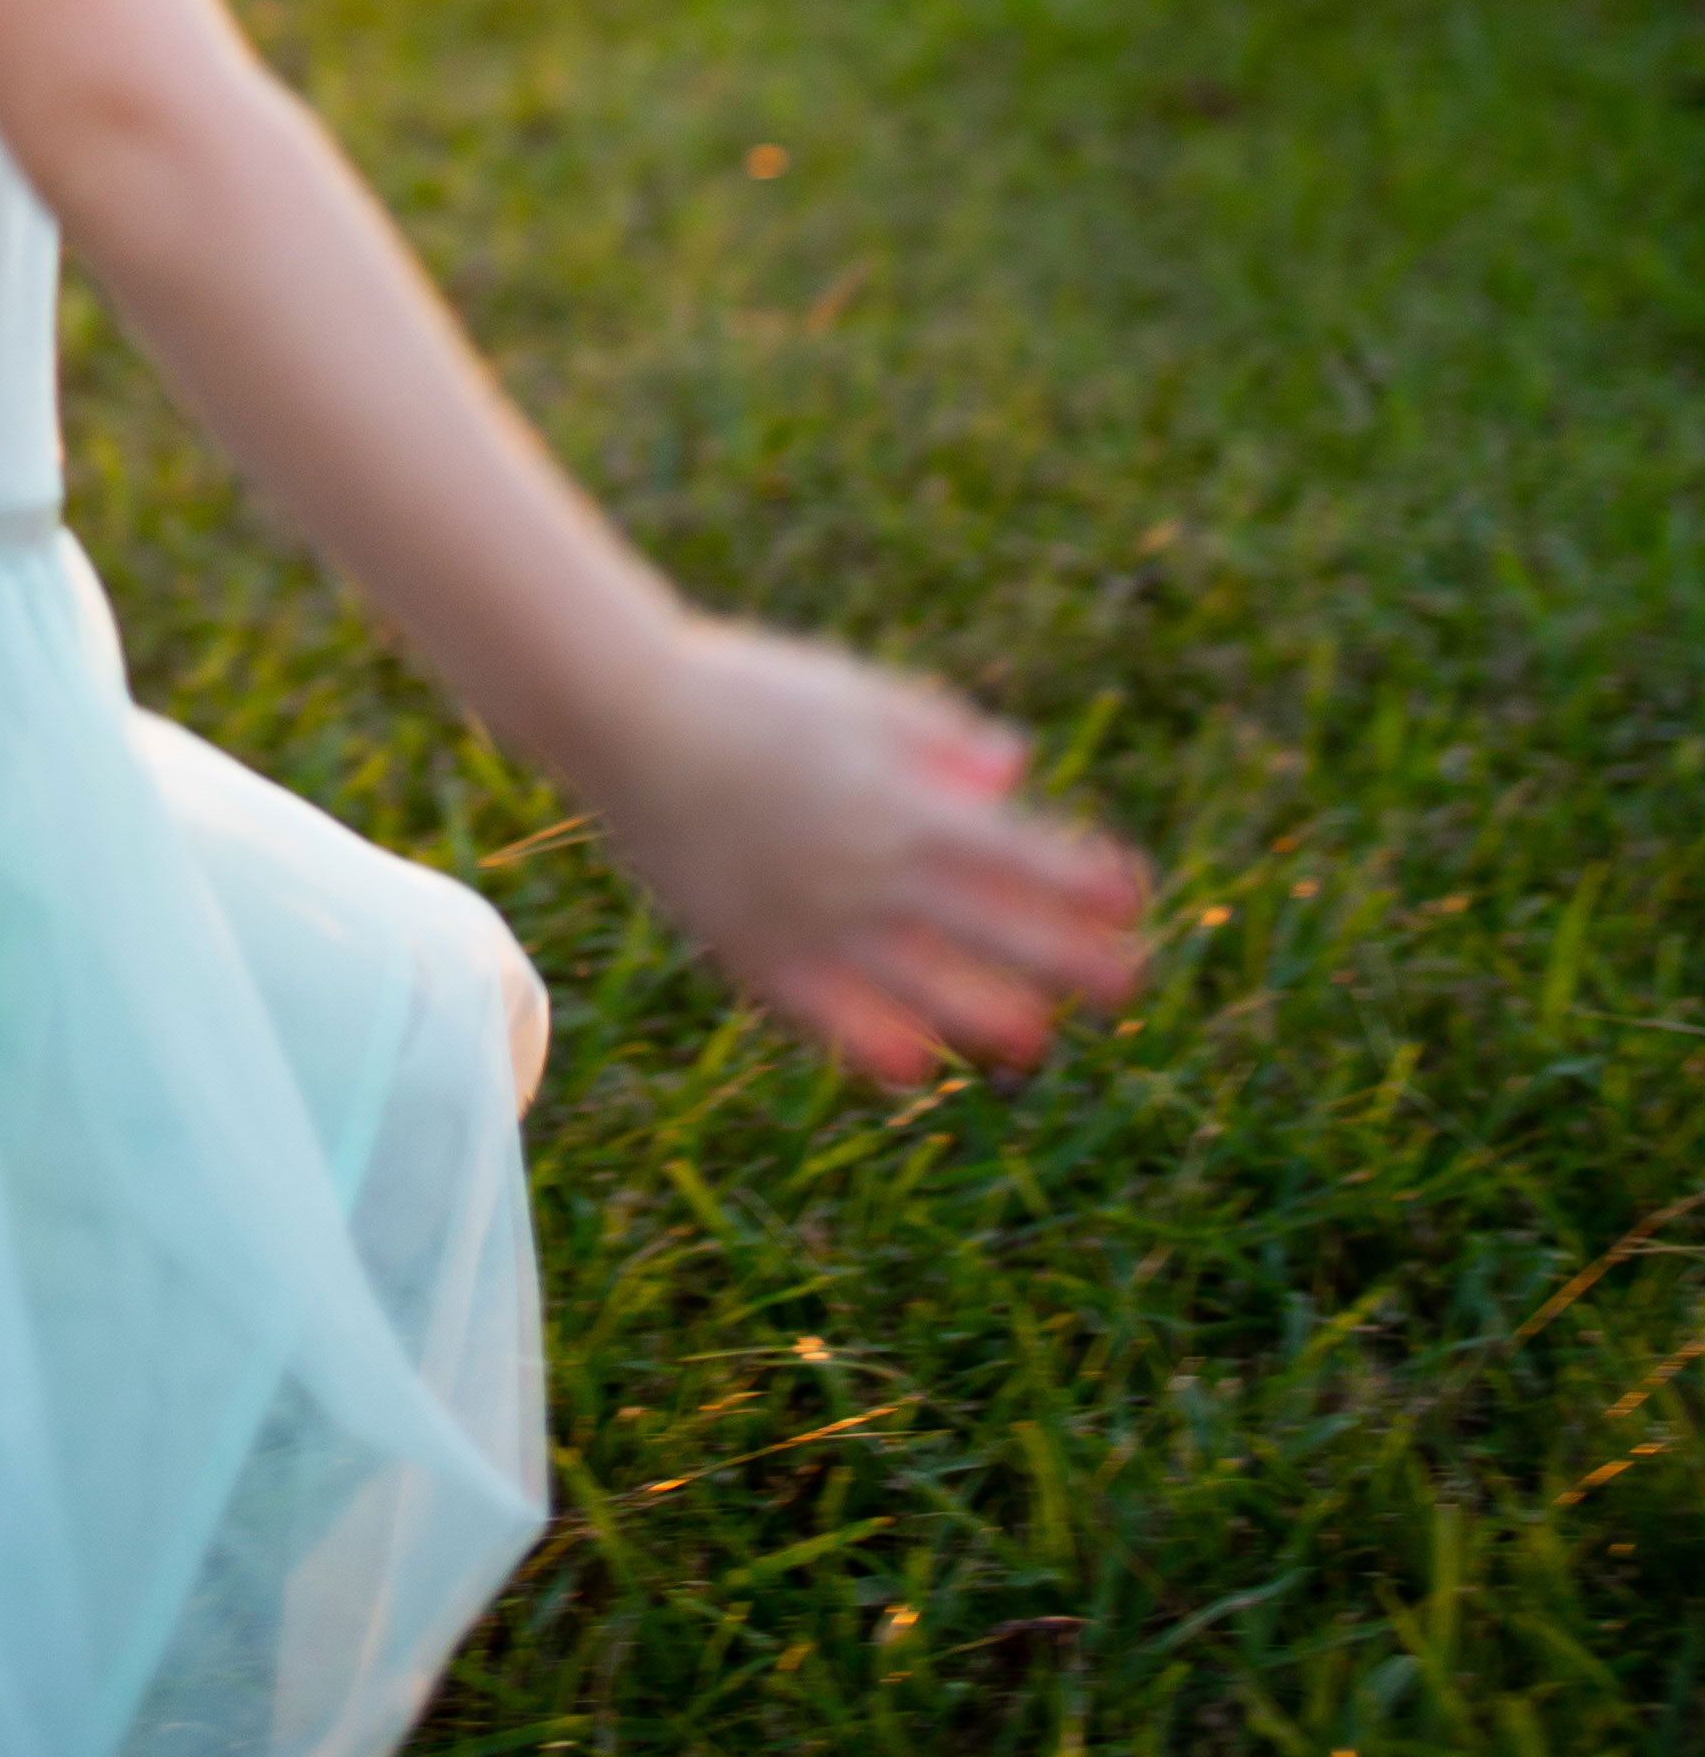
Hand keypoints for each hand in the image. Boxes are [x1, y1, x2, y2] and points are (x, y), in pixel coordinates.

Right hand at [586, 616, 1147, 1087]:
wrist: (627, 718)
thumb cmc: (746, 689)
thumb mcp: (857, 692)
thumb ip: (940, 737)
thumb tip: (1015, 772)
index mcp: (907, 801)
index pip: (1027, 857)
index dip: (1086, 883)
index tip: (1130, 896)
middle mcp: (875, 873)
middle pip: (999, 935)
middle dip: (1073, 963)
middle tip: (1128, 984)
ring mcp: (819, 923)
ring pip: (929, 993)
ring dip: (992, 1019)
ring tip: (1033, 1042)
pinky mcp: (759, 954)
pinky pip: (832, 1021)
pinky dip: (878, 1047)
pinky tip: (915, 1067)